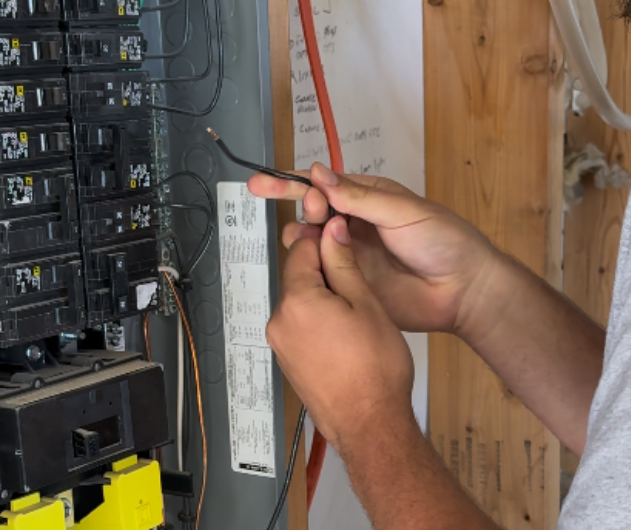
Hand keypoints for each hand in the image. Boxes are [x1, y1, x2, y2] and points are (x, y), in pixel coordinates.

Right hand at [250, 163, 498, 334]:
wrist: (463, 290)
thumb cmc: (443, 240)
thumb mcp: (402, 211)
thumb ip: (358, 197)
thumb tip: (319, 173)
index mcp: (366, 199)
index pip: (321, 186)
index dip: (290, 183)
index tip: (262, 185)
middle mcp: (352, 225)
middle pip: (309, 212)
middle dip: (302, 208)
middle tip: (316, 213)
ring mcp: (348, 255)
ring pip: (307, 244)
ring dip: (301, 238)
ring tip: (310, 241)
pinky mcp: (348, 284)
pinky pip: (318, 274)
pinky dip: (308, 268)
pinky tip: (311, 267)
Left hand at [267, 217, 415, 447]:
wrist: (370, 424)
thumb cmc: (375, 367)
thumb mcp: (366, 304)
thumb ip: (343, 263)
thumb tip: (332, 229)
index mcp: (296, 300)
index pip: (302, 250)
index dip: (326, 242)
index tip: (347, 246)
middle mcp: (279, 320)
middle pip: (298, 278)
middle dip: (326, 275)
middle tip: (359, 287)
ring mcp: (280, 344)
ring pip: (300, 304)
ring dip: (323, 300)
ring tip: (356, 317)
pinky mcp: (287, 361)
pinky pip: (299, 328)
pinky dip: (318, 324)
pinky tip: (345, 338)